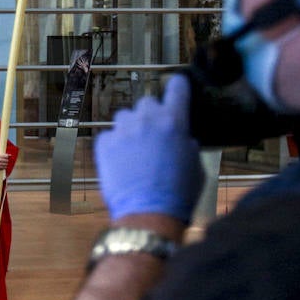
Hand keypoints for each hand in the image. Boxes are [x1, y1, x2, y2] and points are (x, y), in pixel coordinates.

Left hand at [94, 74, 202, 222]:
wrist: (149, 213)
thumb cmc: (179, 193)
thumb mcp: (196, 164)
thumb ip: (187, 143)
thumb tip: (182, 138)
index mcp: (174, 120)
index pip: (177, 87)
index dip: (178, 86)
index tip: (177, 87)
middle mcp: (147, 120)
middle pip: (146, 103)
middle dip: (151, 115)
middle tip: (154, 134)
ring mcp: (123, 131)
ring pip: (124, 117)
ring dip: (130, 127)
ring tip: (135, 149)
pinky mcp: (103, 145)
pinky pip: (108, 136)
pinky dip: (113, 145)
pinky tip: (120, 161)